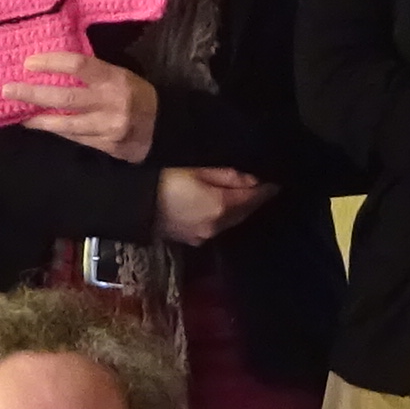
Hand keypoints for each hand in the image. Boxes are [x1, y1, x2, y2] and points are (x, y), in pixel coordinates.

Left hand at [8, 45, 159, 159]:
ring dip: (39, 119)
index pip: (78, 66)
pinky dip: (56, 131)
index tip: (28, 63)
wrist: (163, 128)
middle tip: (8, 90)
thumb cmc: (137, 95)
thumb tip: (54, 69)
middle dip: (33, 93)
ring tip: (19, 114)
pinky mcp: (105, 146)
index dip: (51, 63)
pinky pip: (75, 138)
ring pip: (65, 124)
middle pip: (64, 97)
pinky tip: (42, 126)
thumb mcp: (121, 76)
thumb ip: (93, 74)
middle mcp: (110, 103)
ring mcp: (107, 128)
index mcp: (115, 79)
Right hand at [153, 164, 273, 247]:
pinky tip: (224, 207)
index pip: (254, 198)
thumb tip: (253, 179)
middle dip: (256, 200)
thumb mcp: (196, 168)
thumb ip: (227, 175)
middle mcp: (217, 226)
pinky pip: (217, 227)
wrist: (132, 204)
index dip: (267, 189)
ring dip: (241, 209)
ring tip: (246, 195)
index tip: (277, 181)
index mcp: (221, 206)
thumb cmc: (163, 178)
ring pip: (232, 221)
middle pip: (245, 212)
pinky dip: (225, 217)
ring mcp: (204, 236)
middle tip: (264, 186)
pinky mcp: (192, 239)